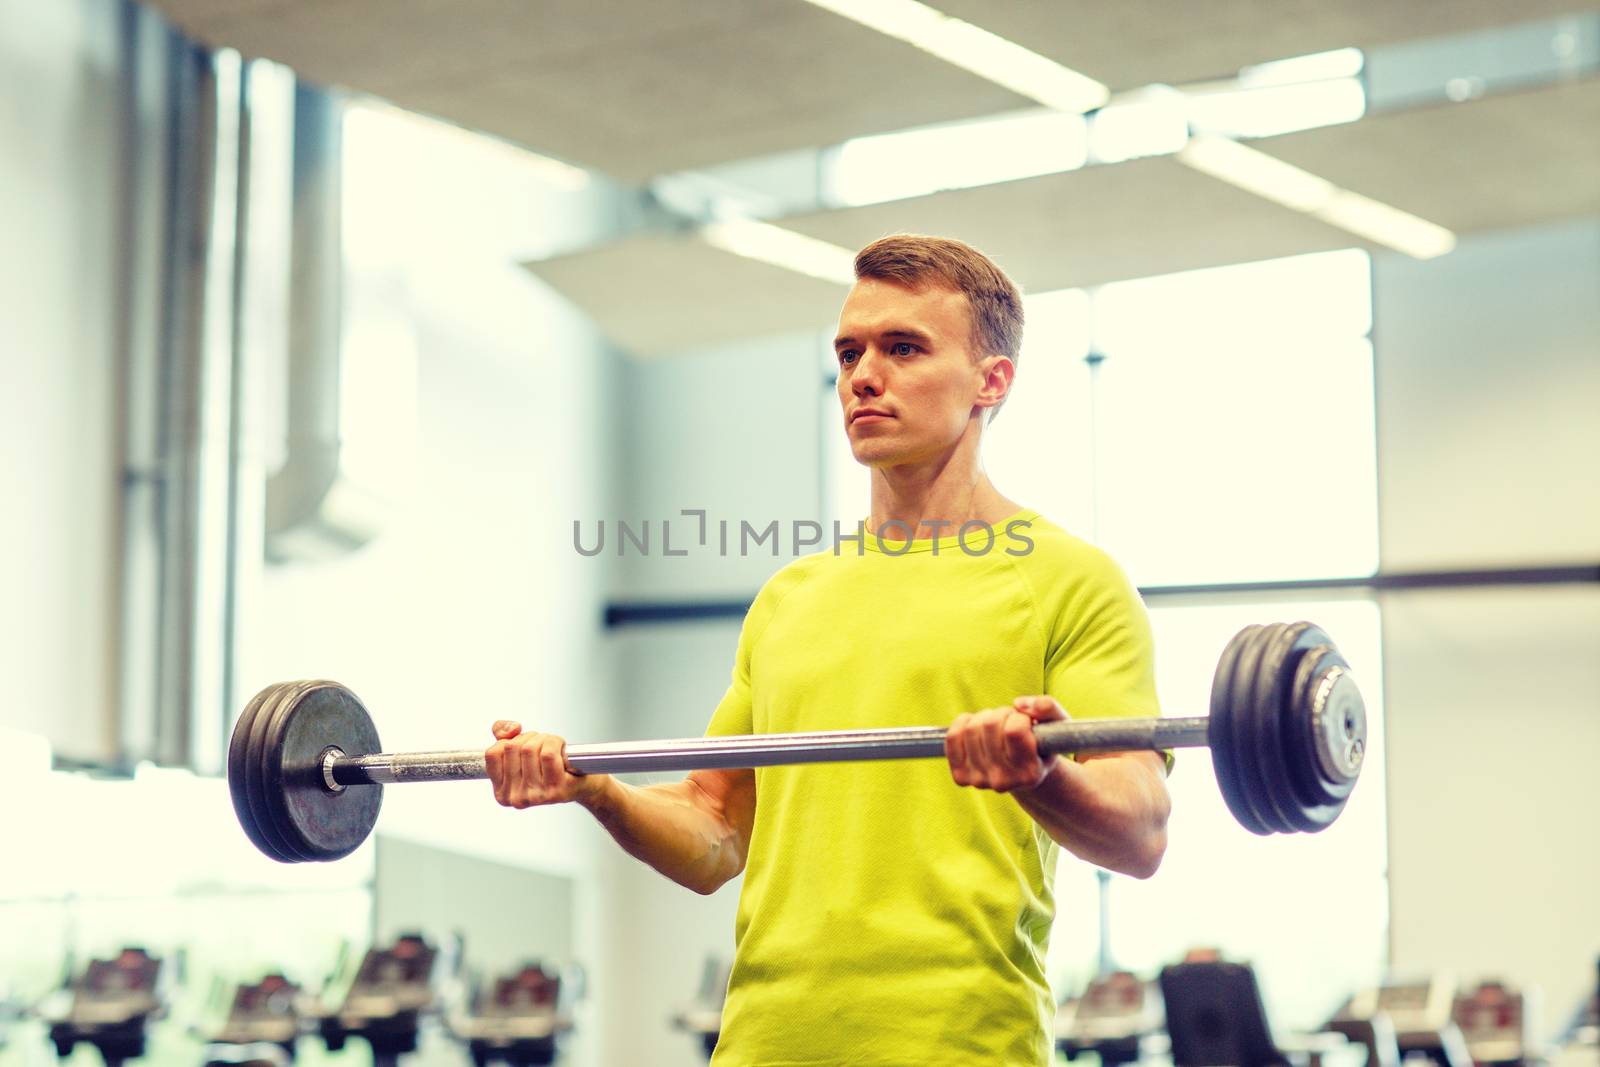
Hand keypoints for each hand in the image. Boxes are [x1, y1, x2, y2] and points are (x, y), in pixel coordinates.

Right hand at [485, 721, 605, 807]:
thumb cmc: (551, 766)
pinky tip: (561, 750)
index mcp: (502, 792)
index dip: (509, 740)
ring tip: (552, 746)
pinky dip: (556, 743)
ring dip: (544, 738)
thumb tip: (509, 730)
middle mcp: (516, 798)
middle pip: (512, 748)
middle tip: (542, 743)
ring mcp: (535, 796)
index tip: (523, 745)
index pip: (493, 753)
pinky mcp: (555, 790)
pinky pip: (548, 754)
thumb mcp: (522, 750)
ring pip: (530, 749)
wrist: (584, 783)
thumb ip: (503, 735)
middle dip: (529, 737)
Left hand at [945, 695, 1067, 792]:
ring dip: (985, 717)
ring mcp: (980, 781)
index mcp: (1031, 773)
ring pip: (971, 728)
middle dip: (1002, 714)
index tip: (1026, 722)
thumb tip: (1019, 704)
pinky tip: (977, 727)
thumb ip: (1048, 707)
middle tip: (1011, 722)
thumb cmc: (1043, 743)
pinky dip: (964, 723)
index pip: (1014, 730)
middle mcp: (1004, 782)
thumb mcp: (1058, 724)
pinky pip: (953, 737)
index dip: (1019, 717)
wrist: (1024, 771)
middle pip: (990, 725)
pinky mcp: (962, 777)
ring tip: (997, 726)